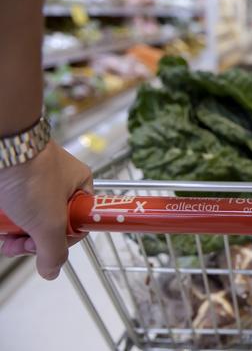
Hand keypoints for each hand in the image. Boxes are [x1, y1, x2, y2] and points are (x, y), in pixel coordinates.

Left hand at [0, 142, 92, 279]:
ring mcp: (32, 176)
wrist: (2, 143)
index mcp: (80, 185)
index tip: (41, 248)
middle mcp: (58, 179)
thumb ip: (54, 252)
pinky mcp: (11, 174)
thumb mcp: (49, 222)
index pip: (76, 223)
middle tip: (14, 245)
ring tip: (1, 234)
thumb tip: (51, 272)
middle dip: (28, 239)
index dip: (58, 241)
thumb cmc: (31, 174)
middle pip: (46, 221)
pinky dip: (2, 216)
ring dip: (12, 230)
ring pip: (25, 214)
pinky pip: (10, 203)